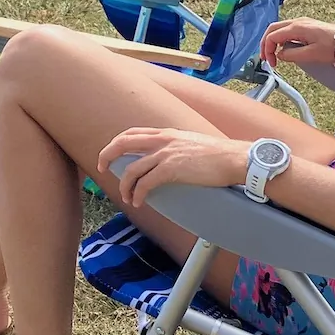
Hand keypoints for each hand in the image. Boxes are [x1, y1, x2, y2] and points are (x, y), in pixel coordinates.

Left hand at [97, 127, 251, 208]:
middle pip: (123, 143)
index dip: (116, 143)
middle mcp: (162, 140)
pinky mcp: (171, 169)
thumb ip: (175, 147)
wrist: (233, 158)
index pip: (132, 133)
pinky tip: (139, 202)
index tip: (110, 155)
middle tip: (101, 169)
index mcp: (166, 133)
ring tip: (127, 197)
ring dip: (124, 185)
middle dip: (107, 156)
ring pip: (132, 169)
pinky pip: (145, 183)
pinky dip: (138, 194)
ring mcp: (166, 154)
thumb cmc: (218, 154)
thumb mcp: (190, 143)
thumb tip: (167, 160)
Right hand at [260, 17, 334, 68]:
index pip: (272, 36)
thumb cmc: (333, 47)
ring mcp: (302, 23)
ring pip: (280, 29)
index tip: (272, 63)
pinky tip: (285, 49)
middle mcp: (297, 22)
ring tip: (274, 55)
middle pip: (273, 29)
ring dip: (273, 41)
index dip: (268, 50)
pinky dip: (282, 39)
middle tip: (266, 58)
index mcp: (297, 27)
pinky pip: (288, 30)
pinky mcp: (307, 26)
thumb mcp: (311, 55)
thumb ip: (292, 55)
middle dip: (266, 43)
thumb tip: (279, 55)